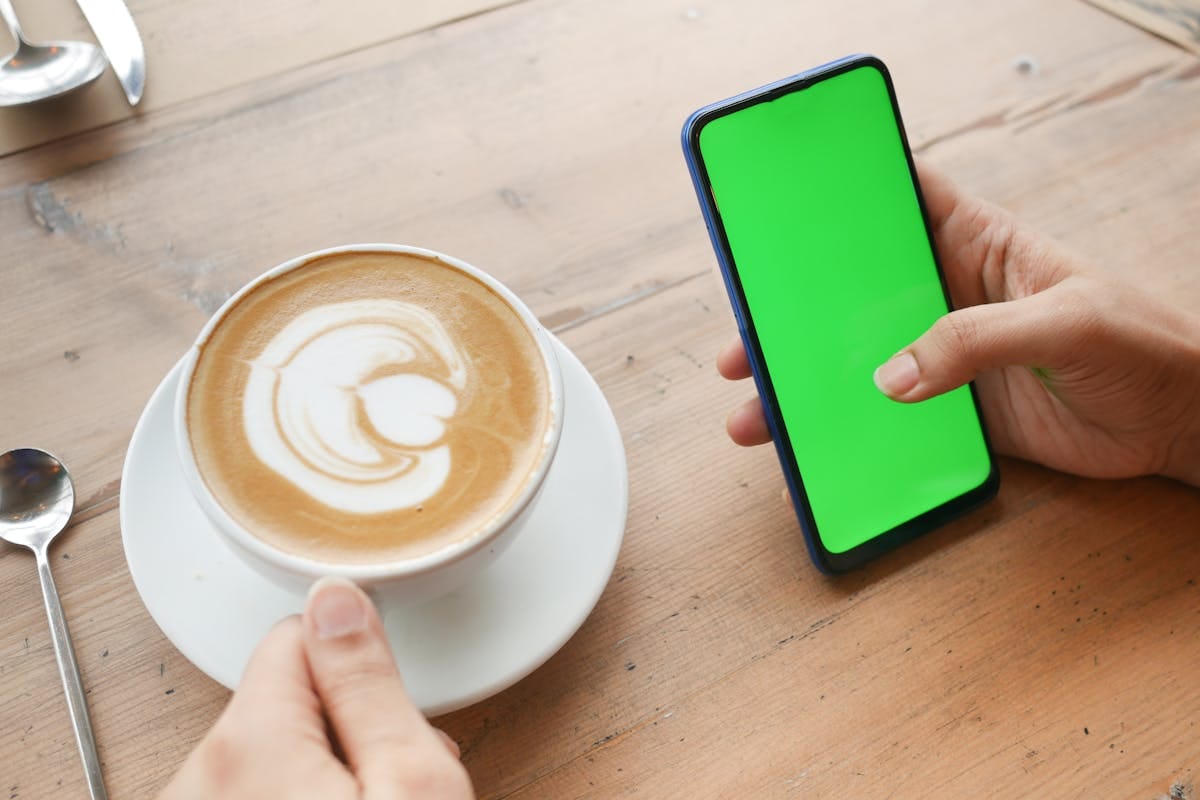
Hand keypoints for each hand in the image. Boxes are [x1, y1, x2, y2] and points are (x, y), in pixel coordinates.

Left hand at [158, 577, 474, 798]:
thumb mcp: (415, 784)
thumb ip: (369, 683)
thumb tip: (335, 597)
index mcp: (246, 745)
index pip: (295, 636)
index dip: (358, 669)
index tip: (390, 715)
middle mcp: (196, 783)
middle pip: (279, 697)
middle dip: (344, 726)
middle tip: (392, 781)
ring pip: (269, 750)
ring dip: (323, 771)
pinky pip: (251, 792)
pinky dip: (296, 798)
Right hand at [718, 165, 1199, 486]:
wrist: (1184, 427)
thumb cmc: (1148, 347)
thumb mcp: (1068, 321)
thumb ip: (976, 339)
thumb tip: (890, 378)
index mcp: (980, 244)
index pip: (902, 198)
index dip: (843, 195)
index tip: (779, 208)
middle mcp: (950, 296)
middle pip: (856, 291)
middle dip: (795, 311)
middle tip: (743, 340)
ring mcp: (948, 357)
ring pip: (860, 360)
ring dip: (808, 382)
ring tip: (757, 408)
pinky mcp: (956, 412)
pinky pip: (888, 418)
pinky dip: (849, 431)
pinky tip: (813, 447)